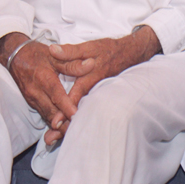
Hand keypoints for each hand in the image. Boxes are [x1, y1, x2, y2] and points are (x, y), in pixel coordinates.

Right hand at [0, 33, 89, 145]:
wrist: (15, 56)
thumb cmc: (37, 54)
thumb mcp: (56, 55)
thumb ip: (73, 63)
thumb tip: (91, 64)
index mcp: (44, 79)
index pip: (57, 96)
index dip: (66, 108)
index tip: (76, 116)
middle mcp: (36, 92)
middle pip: (52, 112)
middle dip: (64, 123)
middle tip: (78, 128)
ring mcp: (32, 98)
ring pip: (47, 116)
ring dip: (58, 125)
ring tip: (72, 131)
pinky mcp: (31, 102)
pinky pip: (43, 114)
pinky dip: (53, 121)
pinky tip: (62, 127)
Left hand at [43, 26, 161, 143]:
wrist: (132, 53)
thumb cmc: (110, 50)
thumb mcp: (91, 47)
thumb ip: (71, 52)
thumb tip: (52, 51)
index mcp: (90, 77)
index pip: (76, 95)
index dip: (66, 108)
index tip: (56, 122)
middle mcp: (94, 90)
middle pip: (78, 110)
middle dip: (65, 124)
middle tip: (52, 138)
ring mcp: (98, 95)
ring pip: (82, 112)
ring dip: (70, 124)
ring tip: (55, 138)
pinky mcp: (99, 96)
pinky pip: (87, 109)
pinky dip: (78, 118)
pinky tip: (69, 126)